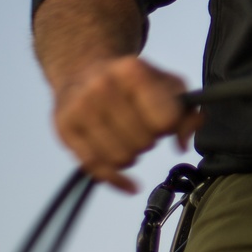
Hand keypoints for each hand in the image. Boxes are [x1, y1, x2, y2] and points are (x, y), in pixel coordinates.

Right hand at [53, 55, 199, 192]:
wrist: (83, 68)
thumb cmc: (132, 81)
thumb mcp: (167, 84)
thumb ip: (187, 110)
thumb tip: (183, 144)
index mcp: (132, 71)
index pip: (164, 120)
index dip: (169, 125)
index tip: (163, 120)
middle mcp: (102, 87)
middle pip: (144, 142)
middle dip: (149, 139)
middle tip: (142, 128)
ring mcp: (80, 108)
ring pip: (121, 158)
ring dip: (132, 155)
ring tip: (128, 138)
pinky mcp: (65, 128)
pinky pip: (95, 169)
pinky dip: (116, 179)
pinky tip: (129, 183)